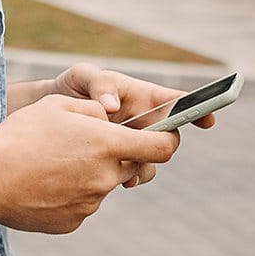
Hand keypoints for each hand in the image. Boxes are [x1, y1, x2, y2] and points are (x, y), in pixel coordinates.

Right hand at [0, 94, 179, 232]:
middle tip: (80, 145)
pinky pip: (81, 204)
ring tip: (50, 163)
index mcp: (107, 144)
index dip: (170, 138)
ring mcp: (91, 203)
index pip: (162, 147)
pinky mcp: (74, 221)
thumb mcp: (57, 103)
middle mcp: (106, 176)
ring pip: (102, 185)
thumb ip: (93, 109)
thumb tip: (109, 119)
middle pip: (130, 166)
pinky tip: (41, 183)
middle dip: (114, 155)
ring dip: (86, 174)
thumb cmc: (22, 134)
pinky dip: (68, 193)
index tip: (166, 135)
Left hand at [51, 63, 214, 187]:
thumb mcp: (82, 76)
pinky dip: (132, 177)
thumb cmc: (71, 87)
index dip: (198, 107)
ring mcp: (134, 142)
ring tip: (132, 172)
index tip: (208, 119)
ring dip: (147, 166)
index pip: (177, 101)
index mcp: (142, 96)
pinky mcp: (120, 159)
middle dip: (165, 145)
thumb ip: (98, 84)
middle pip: (169, 136)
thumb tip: (112, 106)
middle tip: (153, 148)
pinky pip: (135, 172)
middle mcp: (145, 121)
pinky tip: (120, 179)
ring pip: (154, 159)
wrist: (47, 112)